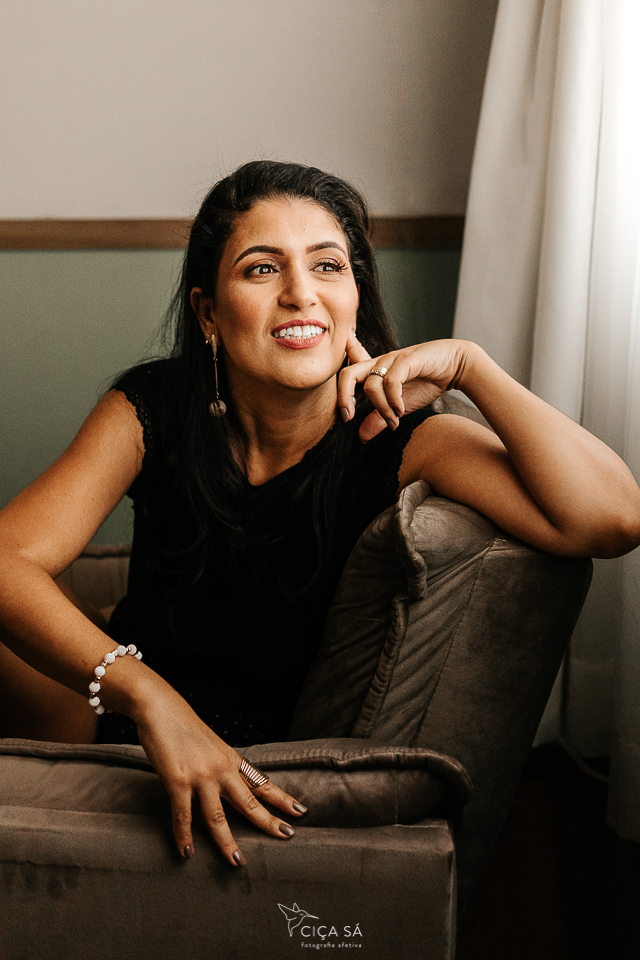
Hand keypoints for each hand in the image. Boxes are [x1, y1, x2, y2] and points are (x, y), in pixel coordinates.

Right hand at [133, 683, 306, 866]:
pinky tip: (187, 851)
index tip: (299, 811)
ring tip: (236, 861)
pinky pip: (184, 816)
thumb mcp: (211, 745)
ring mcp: (201, 776)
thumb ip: (220, 765)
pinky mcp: (178, 782)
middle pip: (249, 802)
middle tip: (287, 836)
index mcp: (230, 759)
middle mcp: (221, 769)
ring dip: (227, 842)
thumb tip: (227, 781)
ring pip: (218, 817)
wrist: (160, 708)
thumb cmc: (182, 725)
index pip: (261, 782)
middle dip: (268, 822)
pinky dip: (185, 836)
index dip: (281, 798)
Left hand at [338, 339, 468, 441]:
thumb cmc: (426, 382)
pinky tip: (401, 411)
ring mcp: (392, 360)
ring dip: (381, 409)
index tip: (343, 412)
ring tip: (395, 421)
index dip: (337, 388)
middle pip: (347, 374)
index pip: (348, 370)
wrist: (455, 366)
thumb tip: (361, 436)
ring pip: (371, 385)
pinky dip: (393, 401)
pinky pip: (391, 382)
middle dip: (343, 398)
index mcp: (375, 371)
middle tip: (349, 418)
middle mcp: (379, 363)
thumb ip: (379, 419)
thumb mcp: (399, 407)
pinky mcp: (406, 360)